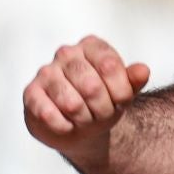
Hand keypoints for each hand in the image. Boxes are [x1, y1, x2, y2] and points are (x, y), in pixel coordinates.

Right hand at [23, 35, 151, 158]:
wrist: (79, 126)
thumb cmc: (103, 102)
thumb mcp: (123, 93)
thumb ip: (133, 81)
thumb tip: (143, 70)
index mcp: (92, 47)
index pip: (110, 66)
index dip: (120, 92)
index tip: (121, 101)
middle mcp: (66, 53)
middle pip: (91, 87)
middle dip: (102, 110)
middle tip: (102, 114)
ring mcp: (46, 72)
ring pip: (71, 103)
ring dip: (84, 120)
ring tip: (85, 119)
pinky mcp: (31, 93)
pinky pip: (49, 114)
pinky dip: (65, 127)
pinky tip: (67, 124)